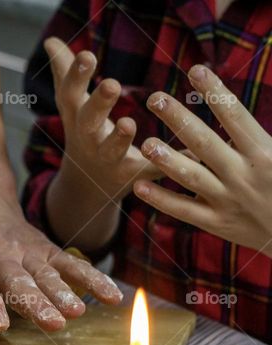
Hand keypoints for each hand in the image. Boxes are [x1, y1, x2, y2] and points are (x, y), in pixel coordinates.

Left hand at [0, 186, 122, 332]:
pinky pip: (71, 263)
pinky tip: (112, 297)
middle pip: (17, 280)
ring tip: (76, 313)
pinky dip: (92, 279)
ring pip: (46, 274)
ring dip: (63, 293)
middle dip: (34, 302)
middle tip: (52, 323)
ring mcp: (25, 251)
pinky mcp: (46, 250)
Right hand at [44, 37, 158, 201]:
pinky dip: (168, 163)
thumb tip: (51, 41)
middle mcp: (88, 140)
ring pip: (112, 151)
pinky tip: (192, 152)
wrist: (87, 188)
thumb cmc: (85, 134)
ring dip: (118, 140)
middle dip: (98, 104)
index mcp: (76, 118)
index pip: (71, 95)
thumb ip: (66, 73)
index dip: (76, 76)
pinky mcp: (132, 176)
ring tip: (128, 124)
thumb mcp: (73, 107)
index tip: (87, 55)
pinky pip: (150, 169)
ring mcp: (108, 160)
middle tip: (111, 84)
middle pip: (88, 123)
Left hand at [134, 65, 271, 255]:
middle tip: (154, 98)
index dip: (215, 91)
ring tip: (144, 144)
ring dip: (166, 160)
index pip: (235, 115)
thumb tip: (238, 107)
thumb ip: (258, 132)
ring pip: (191, 177)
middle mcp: (243, 174)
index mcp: (264, 152)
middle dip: (179, 119)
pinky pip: (184, 210)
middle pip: (204, 143)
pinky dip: (161, 200)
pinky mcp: (216, 223)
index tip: (195, 69)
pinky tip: (139, 187)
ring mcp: (228, 200)